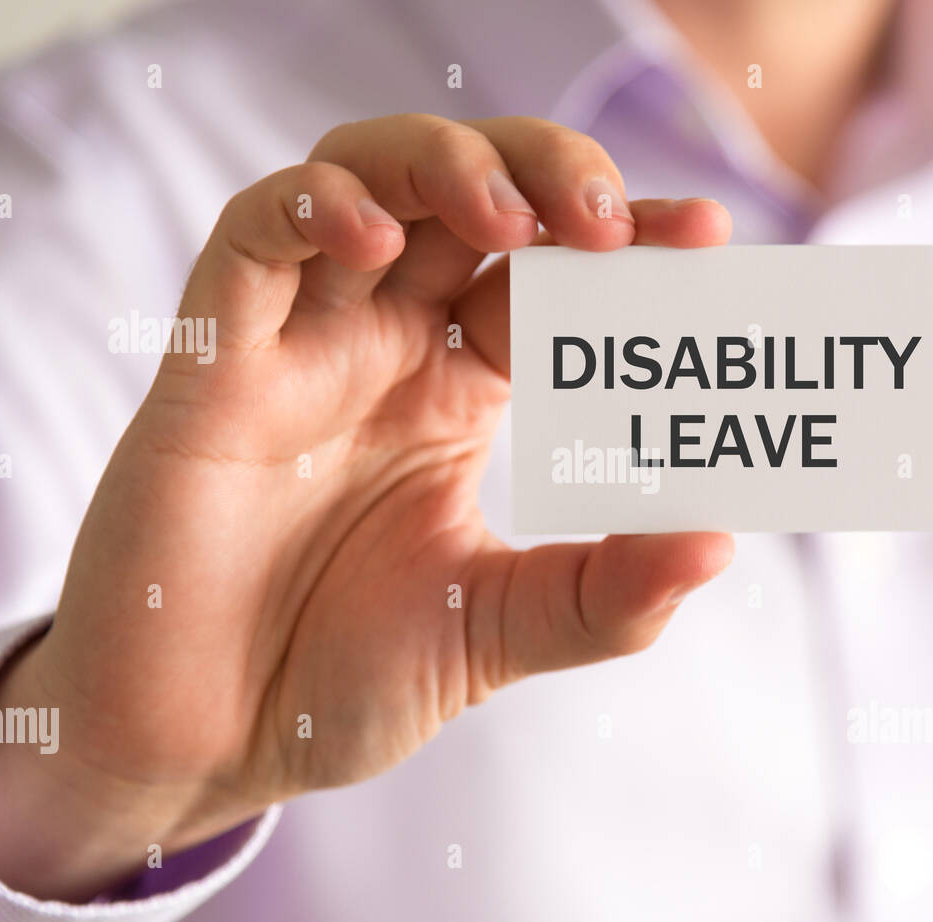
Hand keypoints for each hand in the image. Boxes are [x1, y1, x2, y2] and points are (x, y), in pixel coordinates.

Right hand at [0, 115, 733, 900]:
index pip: (550, 277)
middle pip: (467, 197)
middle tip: (616, 221)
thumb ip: (607, 595)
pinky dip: (309, 211)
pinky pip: (250, 243)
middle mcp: (385, 350)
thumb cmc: (342, 678)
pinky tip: (372, 240)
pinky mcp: (212, 368)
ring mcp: (299, 348)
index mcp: (457, 392)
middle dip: (548, 176)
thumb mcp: (501, 631)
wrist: (210, 744)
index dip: (625, 243)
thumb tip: (721, 543)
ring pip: (362, 179)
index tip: (708, 235)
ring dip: (442, 167)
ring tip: (512, 216)